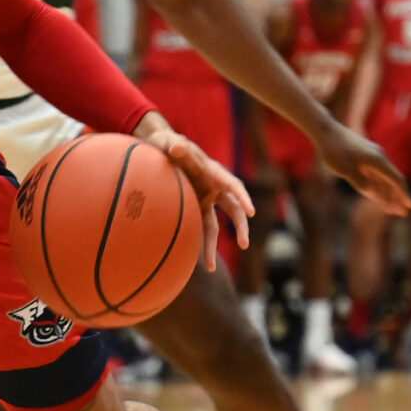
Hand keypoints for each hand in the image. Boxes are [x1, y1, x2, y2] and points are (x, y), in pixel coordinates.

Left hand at [133, 115, 254, 269]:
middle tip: (244, 244)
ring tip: (210, 268)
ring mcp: (204, 200)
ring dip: (212, 246)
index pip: (232, 185)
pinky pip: (197, 227)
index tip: (251, 211)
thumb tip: (176, 146)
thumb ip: (174, 144)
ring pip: (213, 226)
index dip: (243, 197)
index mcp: (212, 172)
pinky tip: (190, 260)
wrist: (159, 150)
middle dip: (240, 227)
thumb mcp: (169, 142)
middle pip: (233, 210)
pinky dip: (196, 242)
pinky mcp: (193, 208)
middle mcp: (212, 188)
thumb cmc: (167, 144)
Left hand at [314, 122, 410, 216]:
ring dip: (388, 195)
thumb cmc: (334, 150)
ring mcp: (372, 159)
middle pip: (392, 181)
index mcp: (377, 160)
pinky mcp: (364, 160)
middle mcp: (378, 159)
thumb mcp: (345, 169)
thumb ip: (359, 182)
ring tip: (393, 210)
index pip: (395, 180)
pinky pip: (374, 176)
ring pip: (383, 180)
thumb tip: (372, 193)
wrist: (325, 131)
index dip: (404, 194)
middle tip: (403, 214)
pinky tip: (379, 198)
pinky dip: (378, 188)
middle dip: (398, 198)